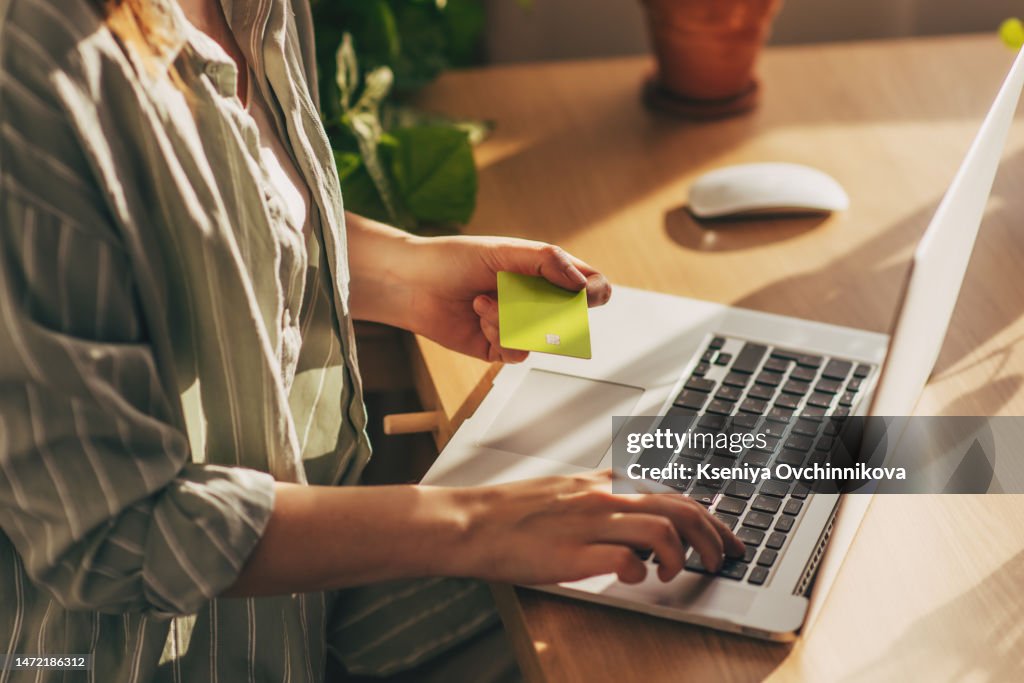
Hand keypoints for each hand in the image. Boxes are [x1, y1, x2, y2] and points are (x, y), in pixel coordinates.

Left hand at [405, 235, 611, 361]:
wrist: (411, 283)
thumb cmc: (453, 259)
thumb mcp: (504, 250)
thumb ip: (547, 261)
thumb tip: (583, 283)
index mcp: (544, 272)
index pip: (590, 285)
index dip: (594, 293)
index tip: (582, 294)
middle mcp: (536, 300)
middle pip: (569, 318)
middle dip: (541, 308)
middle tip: (515, 295)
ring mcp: (519, 325)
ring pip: (541, 338)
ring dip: (510, 319)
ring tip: (482, 301)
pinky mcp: (499, 347)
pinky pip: (517, 353)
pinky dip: (498, 334)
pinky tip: (478, 315)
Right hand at [452, 470, 745, 585]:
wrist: (472, 522)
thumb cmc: (513, 512)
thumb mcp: (566, 492)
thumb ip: (602, 499)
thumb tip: (635, 516)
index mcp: (604, 483)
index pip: (673, 493)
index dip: (709, 519)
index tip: (724, 538)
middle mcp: (603, 497)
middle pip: (680, 508)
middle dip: (713, 537)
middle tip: (722, 559)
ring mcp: (590, 524)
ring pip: (661, 528)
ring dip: (681, 555)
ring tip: (679, 572)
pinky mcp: (574, 553)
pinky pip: (625, 560)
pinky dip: (640, 572)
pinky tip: (637, 579)